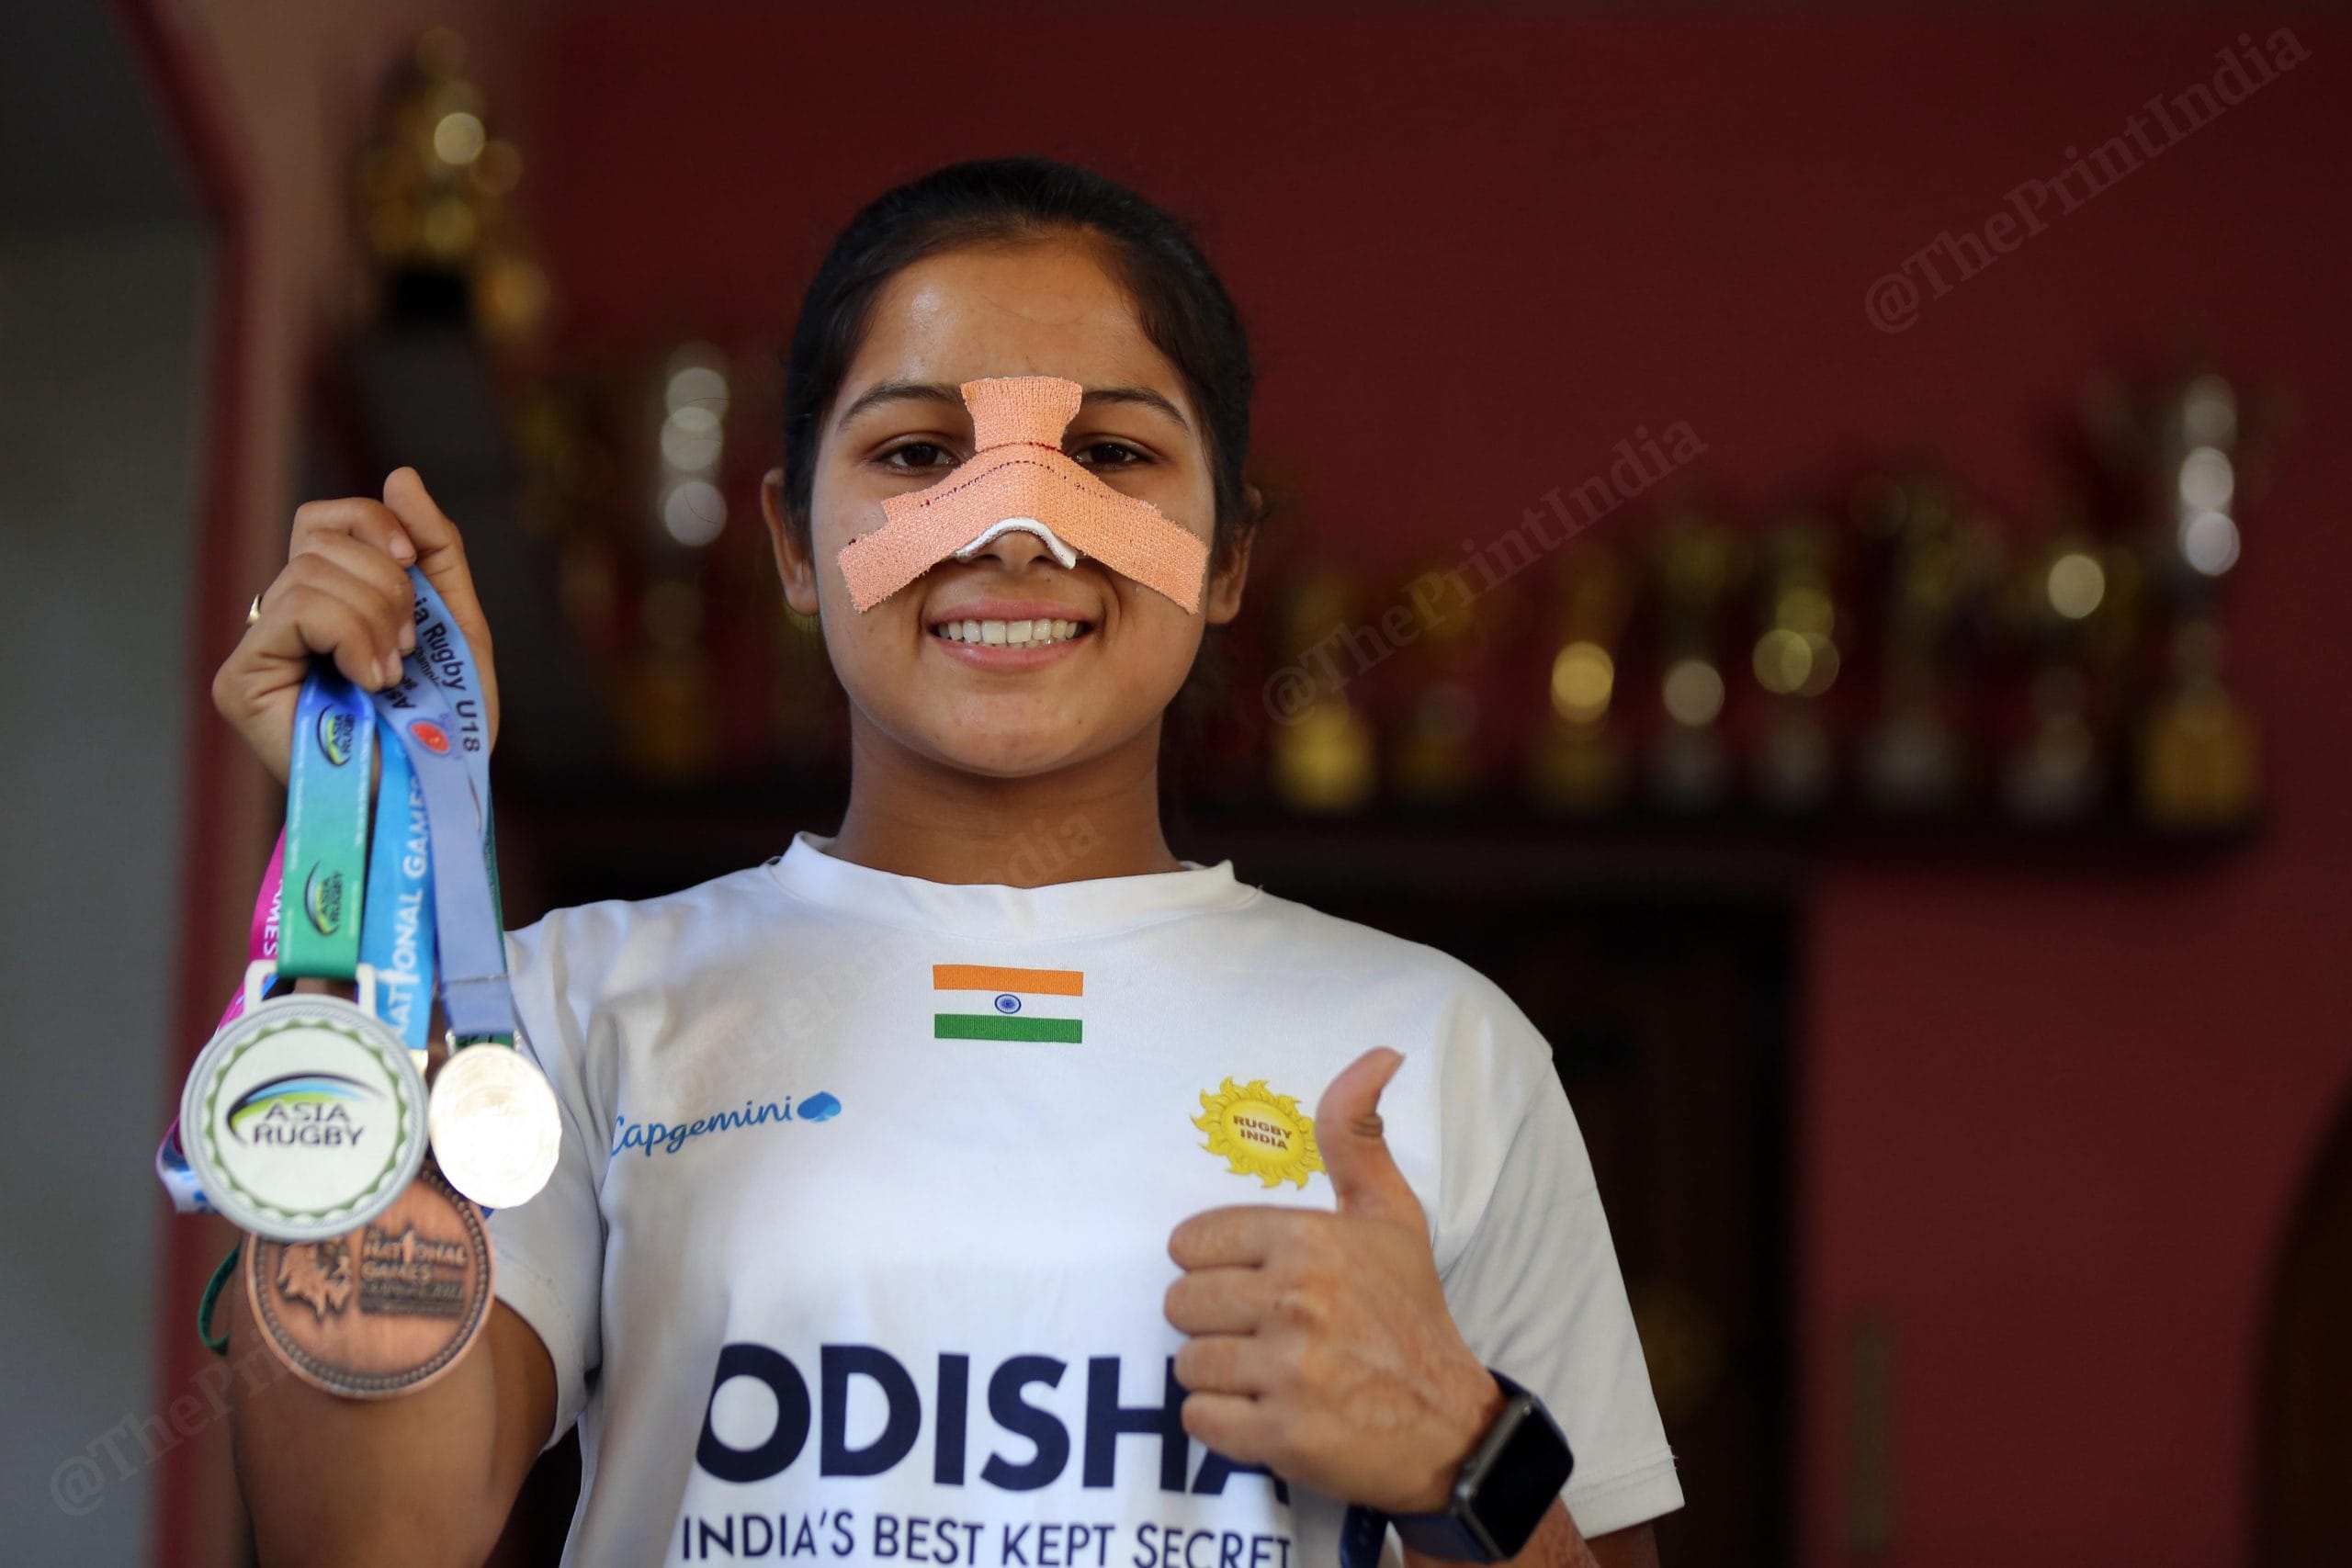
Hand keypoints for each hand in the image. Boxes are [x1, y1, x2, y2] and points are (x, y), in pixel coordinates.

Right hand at [213, 468, 497, 783]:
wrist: (438, 795)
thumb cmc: (445, 725)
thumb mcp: (455, 622)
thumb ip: (434, 549)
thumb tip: (398, 475)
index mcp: (325, 604)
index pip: (323, 520)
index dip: (371, 524)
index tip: (412, 565)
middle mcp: (279, 623)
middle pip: (319, 540)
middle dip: (387, 584)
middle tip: (408, 647)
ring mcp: (255, 652)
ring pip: (310, 574)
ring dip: (375, 618)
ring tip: (392, 674)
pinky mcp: (241, 681)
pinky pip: (295, 609)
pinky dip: (349, 634)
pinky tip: (370, 679)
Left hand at [1165, 1047, 1506, 1512]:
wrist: (1453, 1427)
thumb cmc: (1411, 1315)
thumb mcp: (1392, 1216)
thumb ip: (1357, 1135)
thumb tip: (1378, 1054)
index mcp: (1310, 1240)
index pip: (1193, 1241)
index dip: (1214, 1264)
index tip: (1250, 1282)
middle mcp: (1296, 1299)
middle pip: (1180, 1302)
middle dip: (1212, 1320)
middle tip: (1260, 1332)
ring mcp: (1288, 1371)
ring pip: (1186, 1363)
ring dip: (1218, 1374)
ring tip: (1267, 1373)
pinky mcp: (1281, 1436)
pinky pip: (1199, 1420)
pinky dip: (1222, 1423)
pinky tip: (1265, 1412)